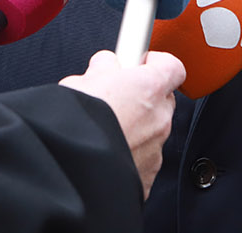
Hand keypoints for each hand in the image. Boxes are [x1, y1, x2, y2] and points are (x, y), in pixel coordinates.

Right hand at [60, 50, 184, 198]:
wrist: (69, 171)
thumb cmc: (75, 124)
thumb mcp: (80, 81)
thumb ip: (102, 69)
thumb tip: (104, 66)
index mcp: (149, 88)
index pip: (171, 66)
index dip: (155, 63)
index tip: (139, 63)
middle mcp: (159, 119)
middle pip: (161, 101)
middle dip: (141, 98)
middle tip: (114, 98)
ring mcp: (155, 150)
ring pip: (151, 133)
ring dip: (134, 129)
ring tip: (103, 129)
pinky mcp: (146, 177)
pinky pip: (142, 160)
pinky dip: (128, 156)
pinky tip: (104, 152)